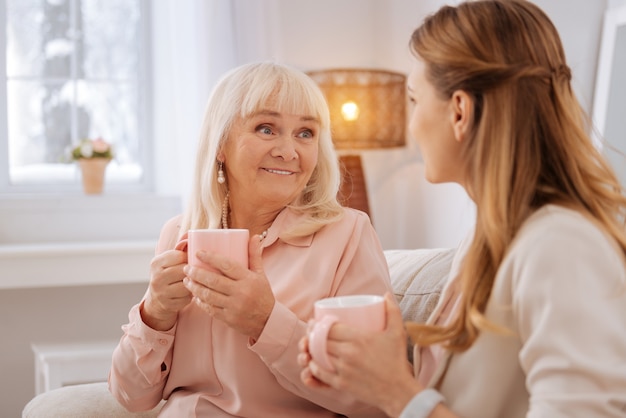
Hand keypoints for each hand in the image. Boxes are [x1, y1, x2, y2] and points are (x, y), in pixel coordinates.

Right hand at [142, 248, 191, 330]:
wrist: (157, 298)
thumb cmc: (168, 274)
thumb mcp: (169, 260)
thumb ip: (180, 249)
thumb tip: (188, 236)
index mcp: (156, 263)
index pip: (179, 255)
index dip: (189, 257)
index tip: (192, 259)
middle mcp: (156, 278)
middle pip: (184, 270)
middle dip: (193, 270)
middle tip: (197, 270)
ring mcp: (161, 293)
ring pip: (187, 285)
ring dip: (194, 283)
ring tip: (194, 280)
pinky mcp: (168, 304)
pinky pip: (187, 298)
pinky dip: (191, 294)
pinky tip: (190, 291)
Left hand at [183, 234, 274, 339]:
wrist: (268, 321)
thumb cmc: (263, 294)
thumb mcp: (261, 274)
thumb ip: (254, 255)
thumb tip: (253, 236)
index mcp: (248, 279)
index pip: (227, 265)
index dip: (211, 258)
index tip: (198, 253)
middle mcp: (241, 292)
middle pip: (214, 280)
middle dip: (197, 273)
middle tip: (186, 268)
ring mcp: (234, 306)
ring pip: (209, 295)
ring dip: (195, 287)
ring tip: (186, 280)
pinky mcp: (228, 318)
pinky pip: (210, 308)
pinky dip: (200, 301)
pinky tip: (194, 295)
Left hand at [299, 293, 421, 416]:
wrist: (398, 391)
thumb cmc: (397, 361)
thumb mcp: (397, 333)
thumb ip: (393, 311)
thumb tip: (386, 294)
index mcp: (359, 338)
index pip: (330, 327)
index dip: (319, 323)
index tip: (316, 321)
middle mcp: (348, 353)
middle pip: (320, 340)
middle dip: (312, 334)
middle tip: (311, 331)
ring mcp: (343, 369)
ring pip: (317, 355)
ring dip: (310, 350)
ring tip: (309, 345)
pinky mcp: (341, 383)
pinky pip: (320, 373)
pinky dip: (313, 366)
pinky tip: (313, 362)